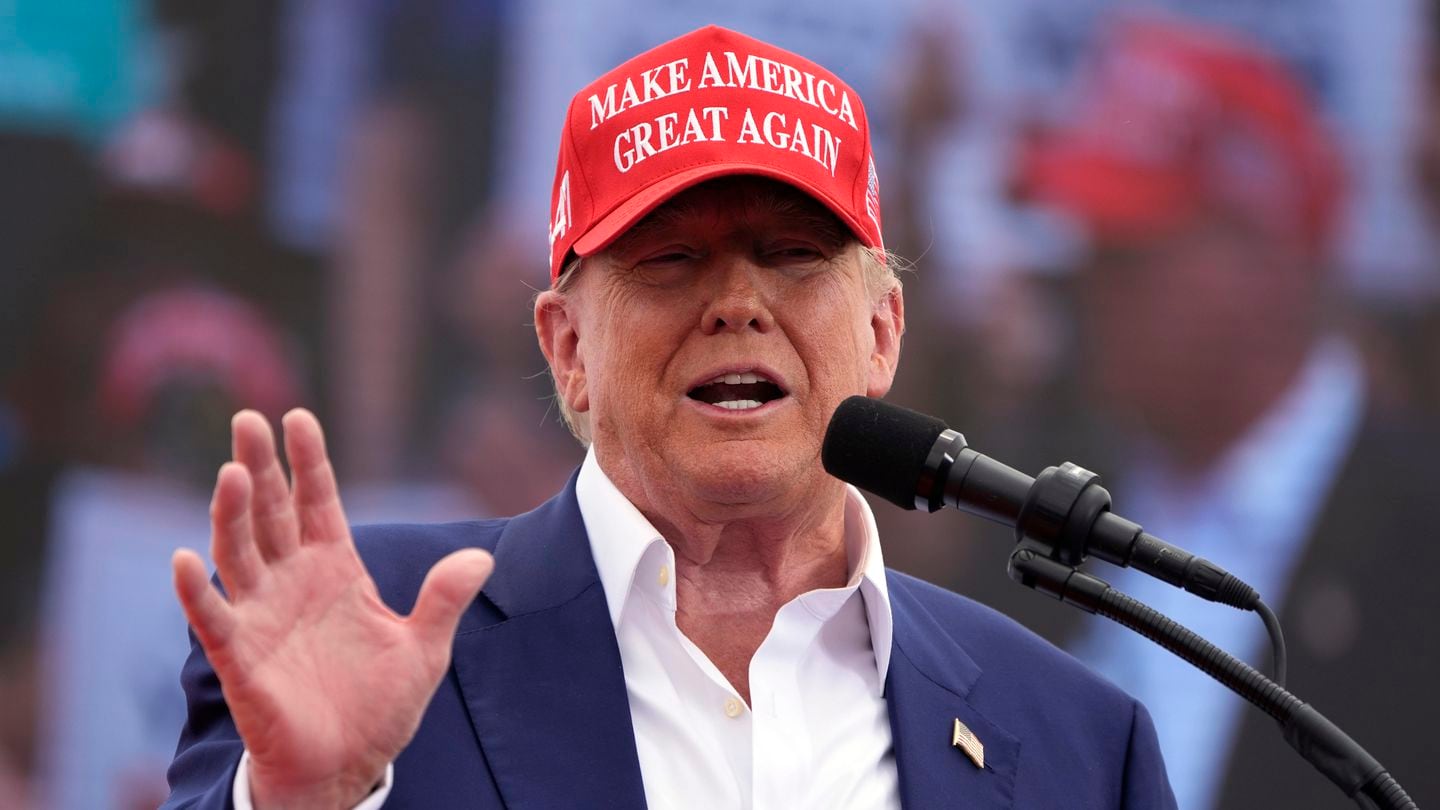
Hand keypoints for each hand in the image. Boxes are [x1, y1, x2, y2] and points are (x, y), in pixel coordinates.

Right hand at [171, 409, 492, 808]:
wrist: (348, 766)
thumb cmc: (380, 705)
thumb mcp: (423, 649)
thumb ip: (444, 600)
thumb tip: (481, 558)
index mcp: (336, 568)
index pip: (318, 501)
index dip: (308, 461)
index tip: (299, 417)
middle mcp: (292, 581)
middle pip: (272, 512)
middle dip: (260, 466)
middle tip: (247, 418)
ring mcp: (262, 614)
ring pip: (238, 551)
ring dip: (232, 513)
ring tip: (231, 473)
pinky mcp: (240, 656)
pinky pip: (212, 617)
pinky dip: (196, 591)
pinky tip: (184, 559)